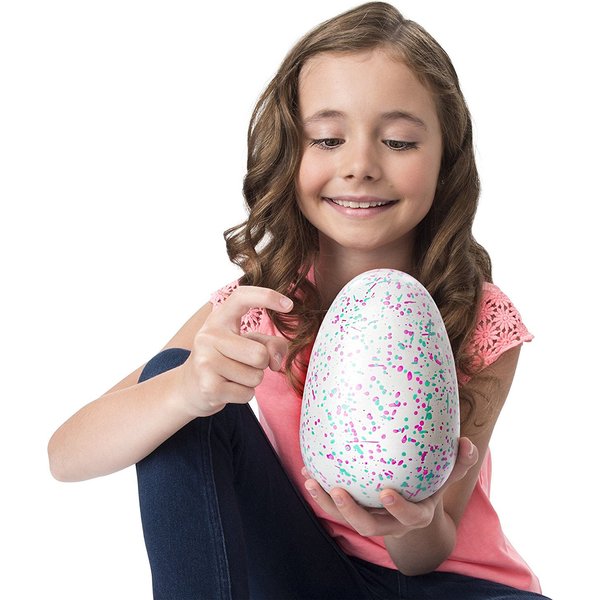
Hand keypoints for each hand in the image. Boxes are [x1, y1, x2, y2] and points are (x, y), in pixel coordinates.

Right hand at [177, 286, 292, 416]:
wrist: (189, 387)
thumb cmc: (225, 360)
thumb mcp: (246, 343)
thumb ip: (270, 343)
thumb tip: (275, 360)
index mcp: (219, 319)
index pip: (241, 297)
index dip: (267, 296)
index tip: (290, 305)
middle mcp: (208, 336)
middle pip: (260, 354)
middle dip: (262, 364)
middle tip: (244, 363)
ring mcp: (205, 362)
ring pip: (255, 376)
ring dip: (251, 380)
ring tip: (233, 375)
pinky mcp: (208, 388)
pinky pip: (247, 394)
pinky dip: (244, 394)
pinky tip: (227, 388)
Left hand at [302, 437, 477, 538]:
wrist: (414, 508)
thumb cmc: (430, 485)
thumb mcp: (445, 475)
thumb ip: (457, 462)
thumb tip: (468, 443)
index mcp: (416, 514)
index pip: (409, 516)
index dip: (398, 509)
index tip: (386, 492)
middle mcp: (391, 523)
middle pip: (369, 526)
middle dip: (351, 511)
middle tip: (336, 490)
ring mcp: (371, 520)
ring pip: (346, 519)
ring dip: (326, 503)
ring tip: (311, 480)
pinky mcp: (355, 512)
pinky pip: (334, 506)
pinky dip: (319, 492)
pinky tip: (308, 470)